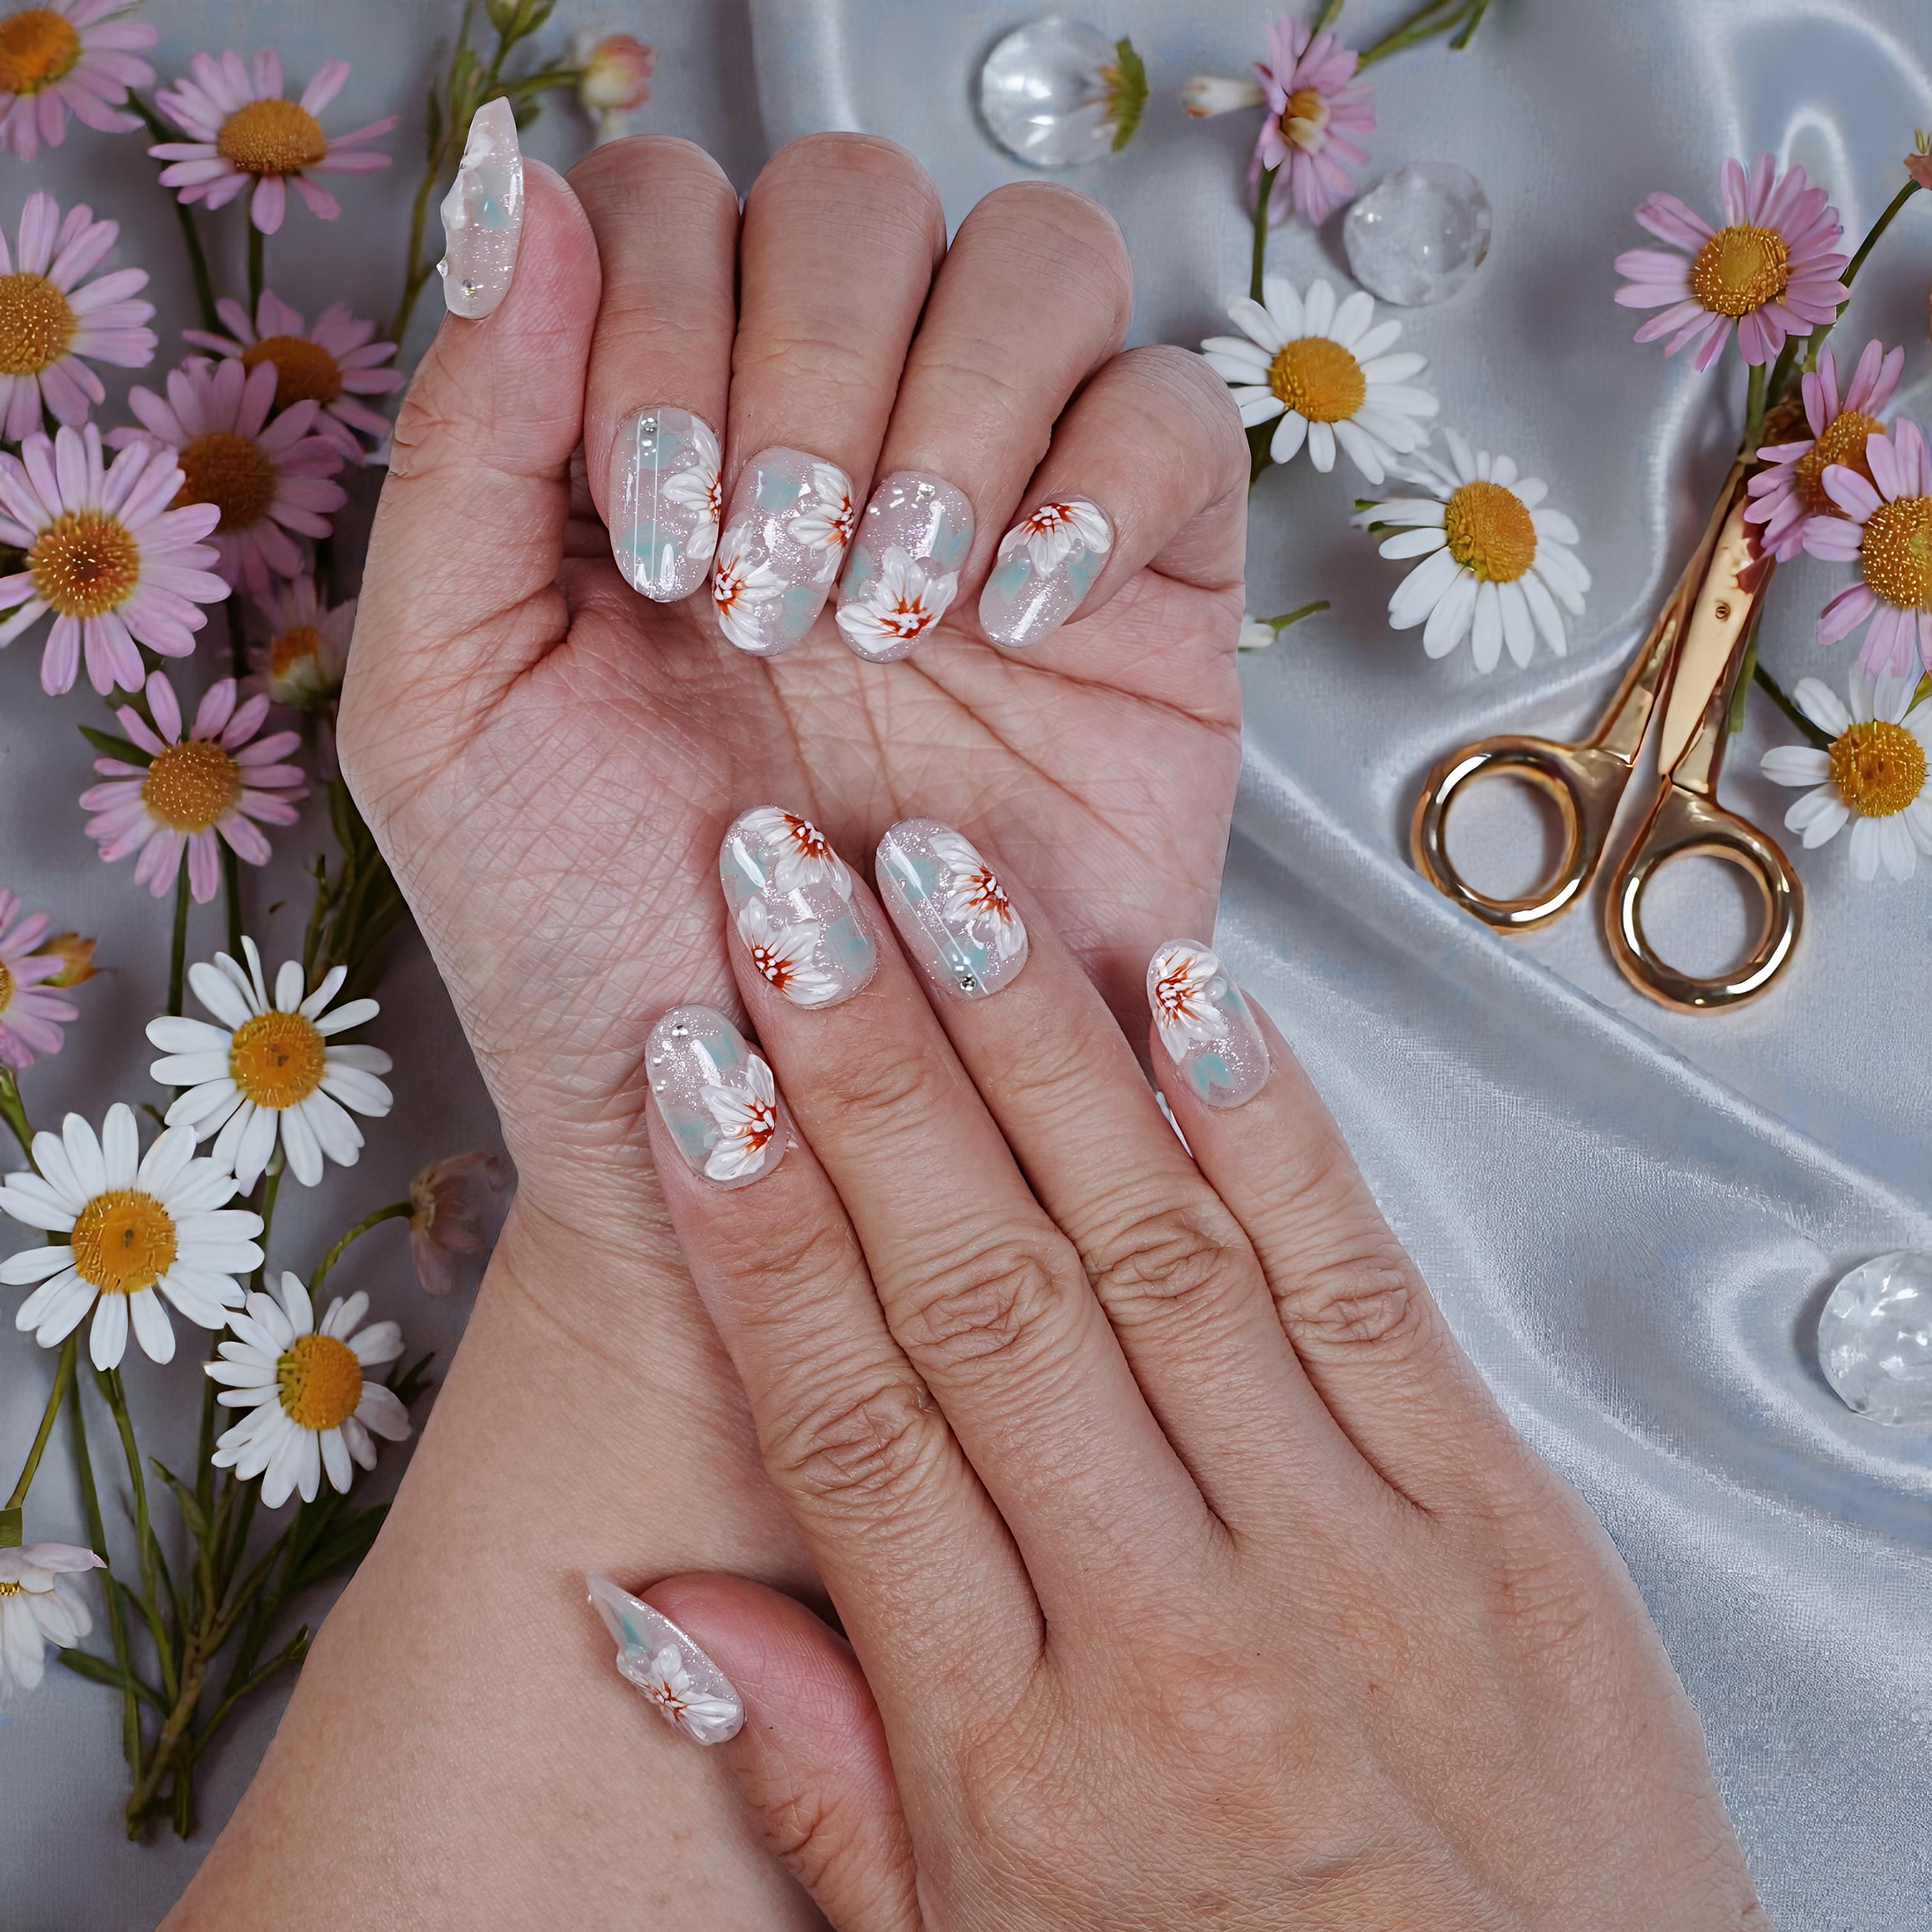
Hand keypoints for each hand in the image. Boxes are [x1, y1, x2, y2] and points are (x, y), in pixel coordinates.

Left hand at [340, 133, 1246, 1253]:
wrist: (772, 1140)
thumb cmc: (590, 947)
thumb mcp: (448, 707)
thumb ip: (461, 446)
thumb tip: (521, 188)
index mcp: (652, 438)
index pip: (672, 202)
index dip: (657, 320)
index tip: (646, 544)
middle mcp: (830, 438)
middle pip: (859, 197)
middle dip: (802, 374)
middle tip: (766, 597)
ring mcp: (1000, 502)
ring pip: (1038, 261)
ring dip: (950, 414)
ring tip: (887, 619)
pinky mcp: (1146, 594)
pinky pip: (1181, 419)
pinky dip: (1102, 486)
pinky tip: (1012, 628)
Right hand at [611, 816, 1766, 1931]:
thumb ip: (827, 1783)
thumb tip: (660, 1615)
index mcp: (1021, 1761)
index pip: (851, 1426)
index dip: (758, 1231)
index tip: (696, 1080)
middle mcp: (1177, 1630)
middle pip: (988, 1295)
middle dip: (873, 1074)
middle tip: (790, 903)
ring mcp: (1353, 1554)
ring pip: (1158, 1250)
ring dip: (1037, 1049)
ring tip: (946, 889)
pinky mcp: (1500, 1514)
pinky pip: (1360, 1283)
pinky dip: (1267, 1125)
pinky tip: (1186, 996)